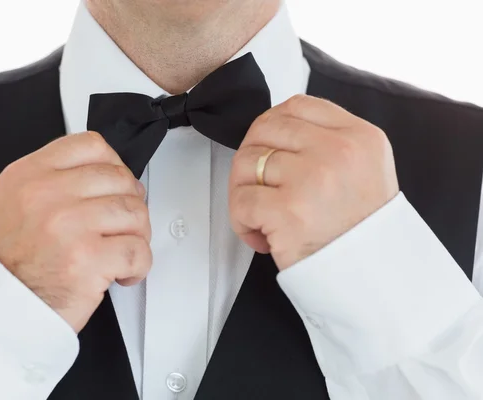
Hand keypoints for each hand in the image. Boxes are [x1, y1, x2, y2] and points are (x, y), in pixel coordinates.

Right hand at [0, 132, 151, 332]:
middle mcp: (46, 195)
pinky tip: (122, 272)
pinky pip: (138, 250)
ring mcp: (68, 225)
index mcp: (29, 175)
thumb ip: (57, 179)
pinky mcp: (88, 259)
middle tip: (123, 225)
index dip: (114, 164)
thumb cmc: (12, 263)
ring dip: (138, 235)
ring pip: (134, 212)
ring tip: (122, 250)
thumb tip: (111, 176)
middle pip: (119, 178)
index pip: (90, 144)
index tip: (117, 184)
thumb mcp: (17, 202)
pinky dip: (140, 265)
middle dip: (131, 204)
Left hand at [229, 94, 398, 270]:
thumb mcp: (366, 170)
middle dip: (251, 158)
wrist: (372, 281)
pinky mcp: (288, 211)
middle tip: (257, 186)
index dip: (270, 125)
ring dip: (243, 192)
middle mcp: (338, 151)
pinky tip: (261, 237)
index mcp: (360, 137)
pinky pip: (241, 200)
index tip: (266, 147)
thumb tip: (276, 128)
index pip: (297, 106)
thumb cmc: (360, 232)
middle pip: (265, 129)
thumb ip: (329, 143)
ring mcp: (313, 179)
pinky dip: (241, 222)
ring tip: (261, 217)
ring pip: (246, 162)